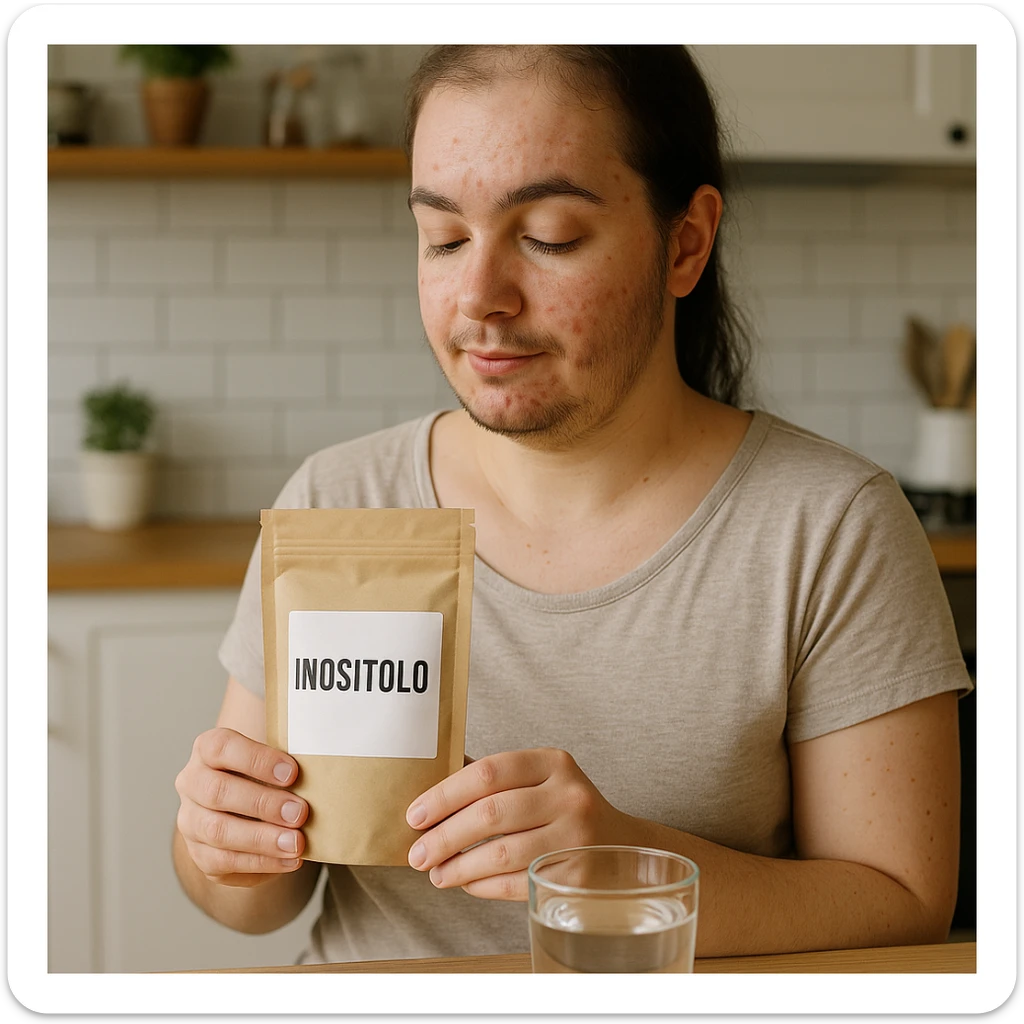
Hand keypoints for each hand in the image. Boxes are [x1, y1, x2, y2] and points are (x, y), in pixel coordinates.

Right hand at [174, 727, 308, 887]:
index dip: (257, 760)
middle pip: (218, 792)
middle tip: (300, 812)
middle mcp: (192, 782)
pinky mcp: (200, 853)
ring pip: (218, 831)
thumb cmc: (268, 774)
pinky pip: (223, 862)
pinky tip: (289, 860)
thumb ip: (288, 757)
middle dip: (262, 803)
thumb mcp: (275, 757)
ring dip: (261, 839)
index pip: (222, 747)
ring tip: (296, 843)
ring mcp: (191, 820)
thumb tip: (325, 764)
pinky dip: (261, 862)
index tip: (293, 773)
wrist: (250, 808)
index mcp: (208, 748)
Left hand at [405, 748, 630, 899]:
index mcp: (553, 762)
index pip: (488, 771)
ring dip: (460, 867)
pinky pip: (517, 883)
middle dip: (445, 836)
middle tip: (417, 853)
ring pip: (502, 853)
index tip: (415, 815)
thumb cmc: (563, 809)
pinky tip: (467, 884)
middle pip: (491, 813)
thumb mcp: (538, 779)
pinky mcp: (576, 876)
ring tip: (436, 873)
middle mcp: (568, 795)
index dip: (445, 794)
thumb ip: (491, 778)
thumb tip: (429, 781)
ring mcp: (576, 836)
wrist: (622, 846)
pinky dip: (484, 886)